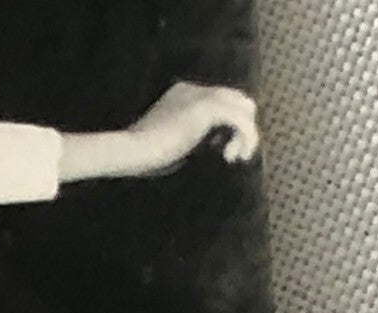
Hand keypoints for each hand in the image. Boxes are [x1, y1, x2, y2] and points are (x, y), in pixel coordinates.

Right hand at [121, 82, 259, 171]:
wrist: (131, 152)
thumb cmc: (143, 157)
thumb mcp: (174, 142)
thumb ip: (194, 137)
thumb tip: (215, 144)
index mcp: (184, 94)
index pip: (220, 103)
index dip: (227, 128)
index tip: (220, 151)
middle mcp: (195, 89)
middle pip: (237, 101)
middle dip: (240, 129)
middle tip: (231, 156)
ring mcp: (202, 95)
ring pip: (243, 108)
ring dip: (245, 135)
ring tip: (234, 158)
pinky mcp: (208, 107)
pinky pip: (241, 120)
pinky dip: (246, 138)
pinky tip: (238, 156)